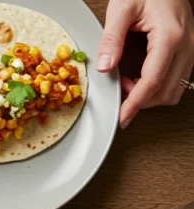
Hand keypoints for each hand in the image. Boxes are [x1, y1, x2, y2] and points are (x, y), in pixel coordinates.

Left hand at [97, 0, 193, 127]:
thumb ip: (111, 39)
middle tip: (117, 89)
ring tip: (128, 82)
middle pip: (164, 92)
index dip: (135, 104)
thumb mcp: (122, 9)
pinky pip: (178, 81)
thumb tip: (104, 66)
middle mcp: (186, 45)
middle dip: (139, 100)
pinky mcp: (190, 51)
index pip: (152, 81)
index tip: (121, 117)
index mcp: (170, 37)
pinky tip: (141, 78)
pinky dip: (158, 88)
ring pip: (174, 91)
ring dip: (149, 96)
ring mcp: (192, 49)